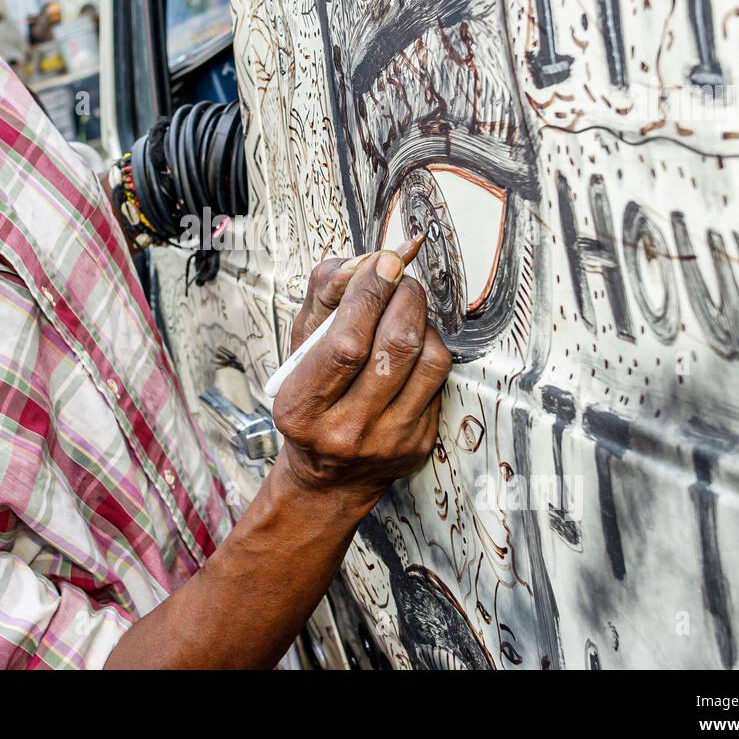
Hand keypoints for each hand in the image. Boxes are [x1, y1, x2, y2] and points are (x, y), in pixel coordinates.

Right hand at [272, 241, 451, 512]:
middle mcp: (346, 431)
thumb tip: (362, 261)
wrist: (328, 476)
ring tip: (405, 309)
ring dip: (422, 320)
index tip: (384, 261)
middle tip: (399, 278)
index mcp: (303, 408)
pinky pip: (439, 381)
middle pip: (394, 347)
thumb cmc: (310, 402)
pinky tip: (413, 344)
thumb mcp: (298, 350)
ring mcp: (388, 441)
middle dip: (404, 296)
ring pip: (428, 360)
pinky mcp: (419, 443)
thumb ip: (322, 299)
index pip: (346, 343)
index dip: (370, 294)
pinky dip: (430, 349)